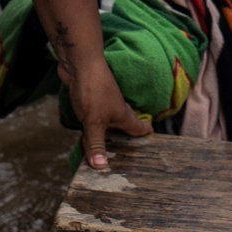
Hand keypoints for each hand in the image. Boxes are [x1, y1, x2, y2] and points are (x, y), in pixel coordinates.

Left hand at [59, 49, 150, 170]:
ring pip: (108, 123)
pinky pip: (93, 119)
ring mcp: (102, 104)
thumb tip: (101, 167)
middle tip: (128, 156)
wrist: (78, 64)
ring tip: (106, 150)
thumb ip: (96, 144)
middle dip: (127, 139)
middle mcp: (116, 110)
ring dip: (107, 135)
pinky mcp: (88, 101)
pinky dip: (92, 128)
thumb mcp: (94, 121)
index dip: (146, 137)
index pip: (141, 128)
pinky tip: (85, 135)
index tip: (153, 147)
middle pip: (126, 127)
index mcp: (124, 116)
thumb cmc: (93, 90)